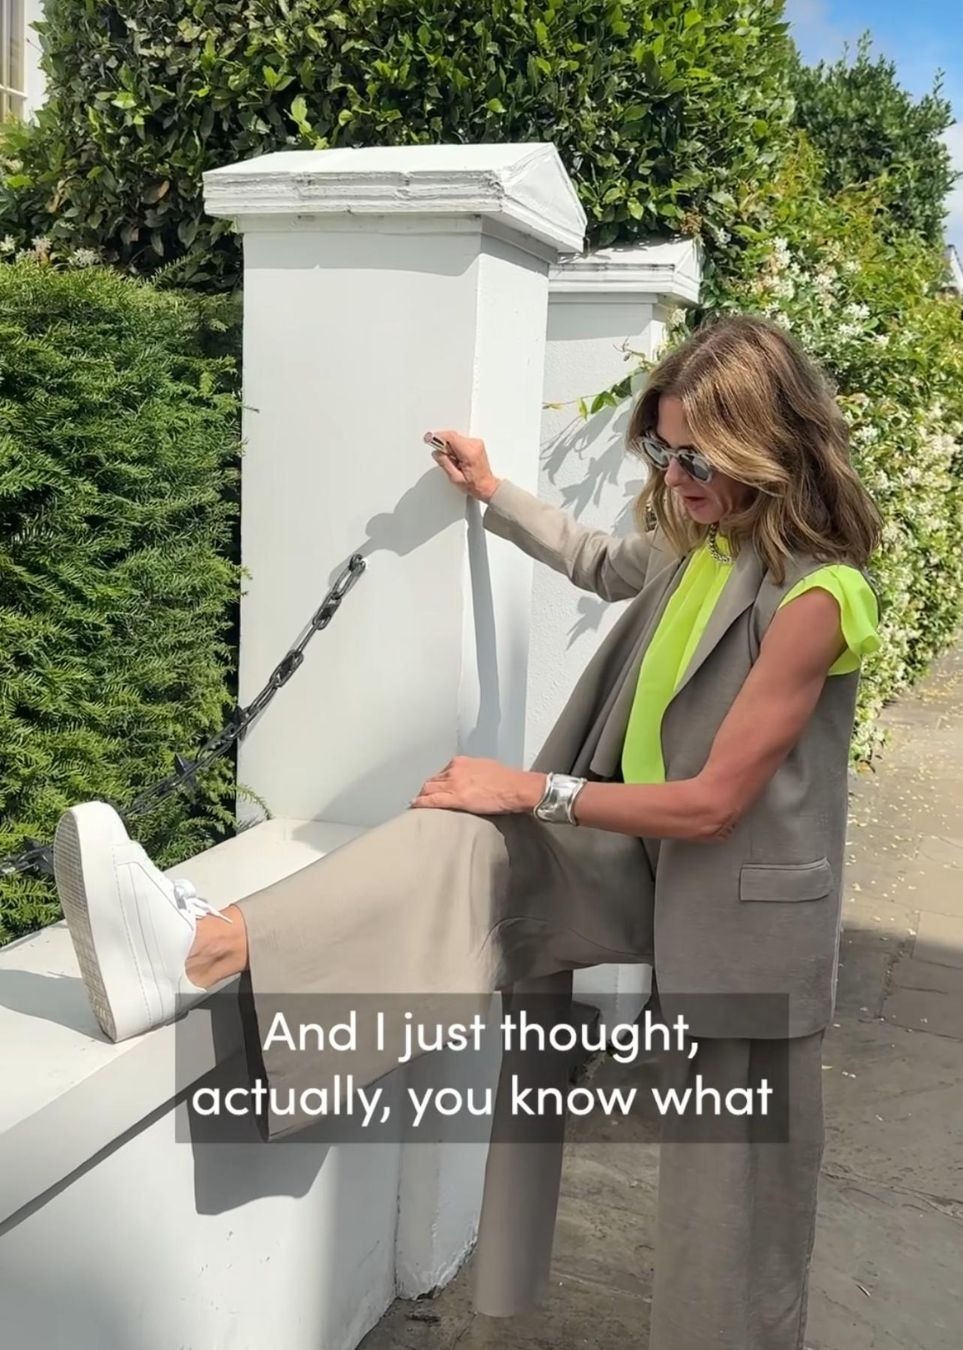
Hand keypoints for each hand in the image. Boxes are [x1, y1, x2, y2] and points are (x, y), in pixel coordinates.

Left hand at [410, 756, 544, 814]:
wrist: (515, 787)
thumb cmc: (507, 779)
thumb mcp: (486, 768)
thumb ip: (472, 772)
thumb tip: (469, 781)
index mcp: (461, 762)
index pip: (441, 773)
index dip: (437, 783)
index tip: (435, 789)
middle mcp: (454, 770)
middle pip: (432, 781)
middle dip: (426, 790)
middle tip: (422, 798)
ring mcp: (453, 784)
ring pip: (429, 790)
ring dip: (422, 796)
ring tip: (417, 804)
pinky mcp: (455, 798)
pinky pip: (432, 800)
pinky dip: (421, 803)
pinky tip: (415, 806)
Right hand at [423, 429, 501, 502]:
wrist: (486, 486)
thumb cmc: (474, 484)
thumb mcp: (455, 478)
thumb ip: (445, 463)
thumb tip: (437, 453)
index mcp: (470, 452)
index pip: (451, 436)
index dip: (438, 437)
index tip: (430, 439)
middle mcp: (475, 445)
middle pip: (453, 437)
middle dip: (445, 446)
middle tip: (447, 460)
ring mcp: (477, 443)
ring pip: (456, 439)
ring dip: (451, 448)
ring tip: (455, 462)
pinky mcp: (476, 444)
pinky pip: (461, 441)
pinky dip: (456, 448)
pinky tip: (459, 459)